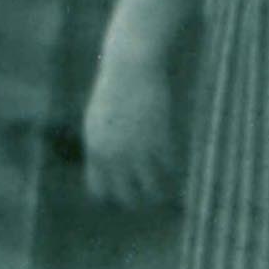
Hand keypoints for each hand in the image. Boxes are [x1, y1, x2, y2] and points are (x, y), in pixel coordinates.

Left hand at [82, 47, 182, 209]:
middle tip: (150, 193)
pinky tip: (174, 161)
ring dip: (160, 191)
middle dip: (139, 200)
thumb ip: (103, 146)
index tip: (126, 191)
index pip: (99, 191)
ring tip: (167, 187)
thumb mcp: (100, 120)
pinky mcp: (157, 139)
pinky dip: (173, 169)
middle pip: (126, 198)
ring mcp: (135, 149)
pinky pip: (168, 169)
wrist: (129, 67)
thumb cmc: (115, 92)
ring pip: (152, 190)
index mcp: (95, 148)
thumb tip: (111, 171)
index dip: (113, 195)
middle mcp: (112, 154)